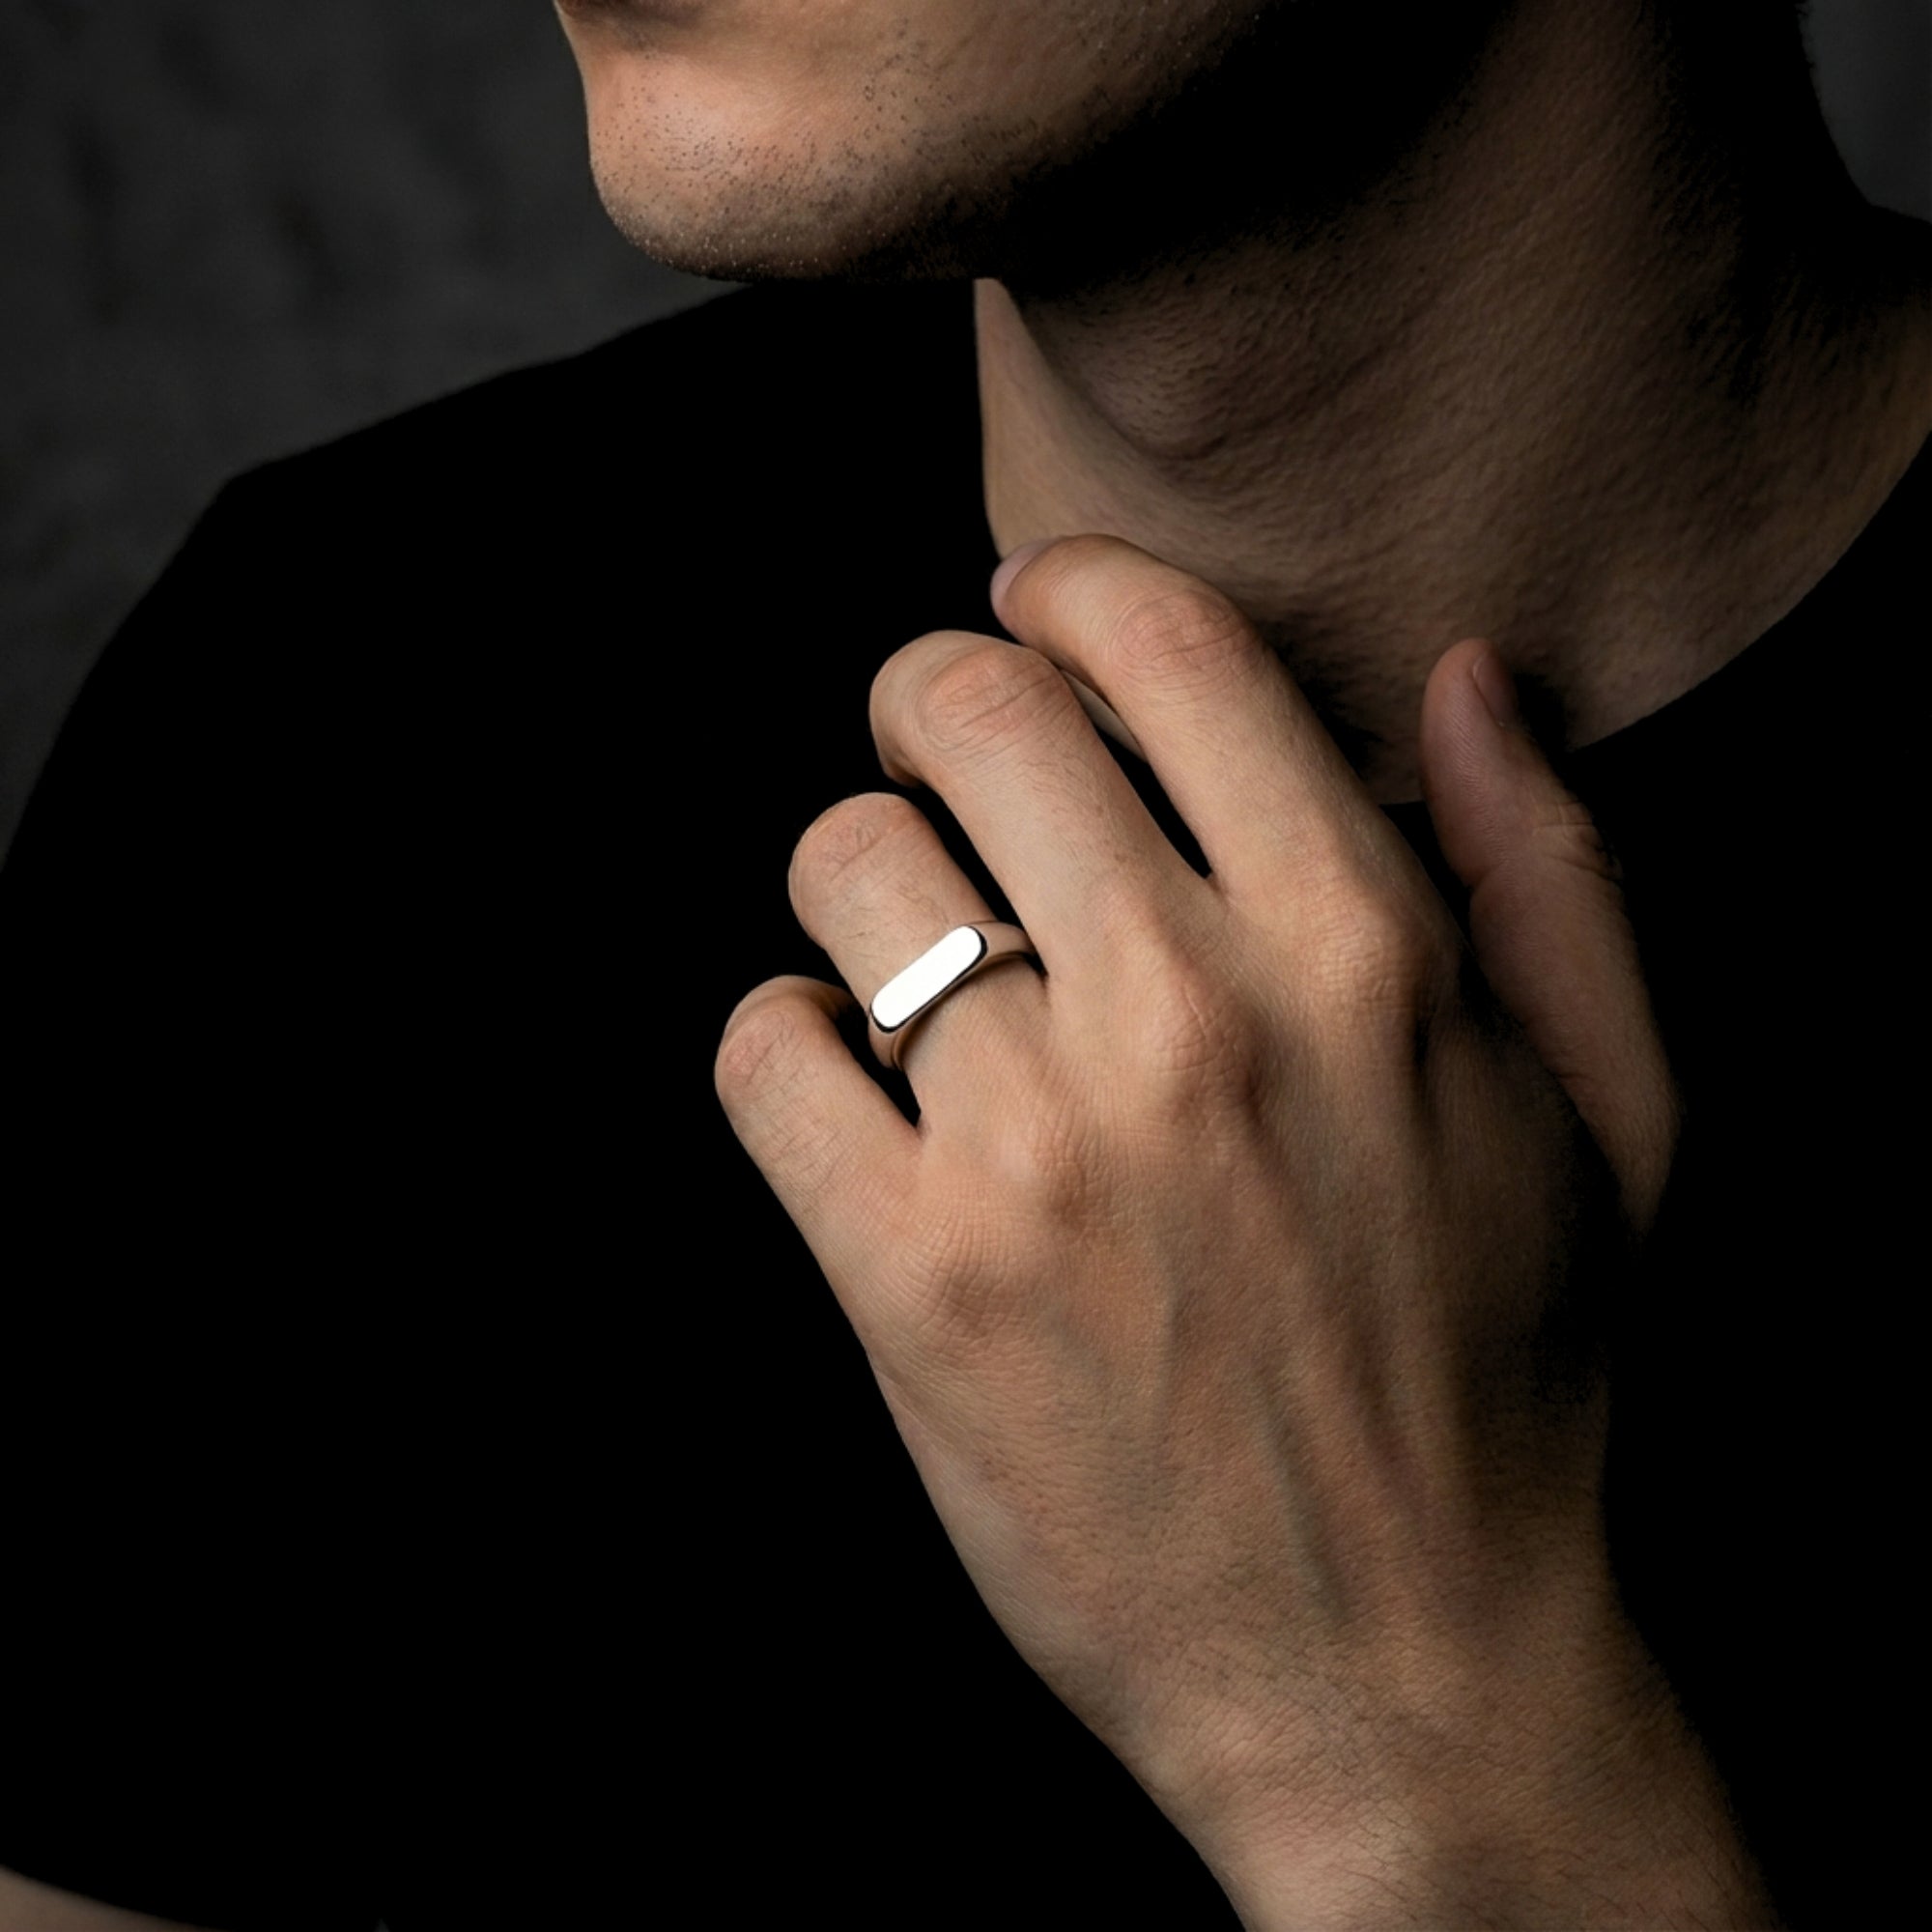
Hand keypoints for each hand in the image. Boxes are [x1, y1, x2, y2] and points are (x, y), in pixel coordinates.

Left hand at [716, 536, 1773, 1927]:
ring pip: (846, 865)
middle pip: (968, 710)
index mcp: (1362, 948)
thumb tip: (1462, 675)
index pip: (1159, 644)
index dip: (1068, 590)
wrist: (1399, 1676)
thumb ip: (1550, 869)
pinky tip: (854, 1084)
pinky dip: (786, 1038)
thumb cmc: (1512, 1383)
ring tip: (913, 947)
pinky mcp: (910, 1275)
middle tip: (947, 757)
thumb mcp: (1615, 1116)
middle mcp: (1188, 1017)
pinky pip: (765, 1047)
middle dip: (935, 698)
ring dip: (862, 874)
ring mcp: (1032, 1147)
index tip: (1035, 614)